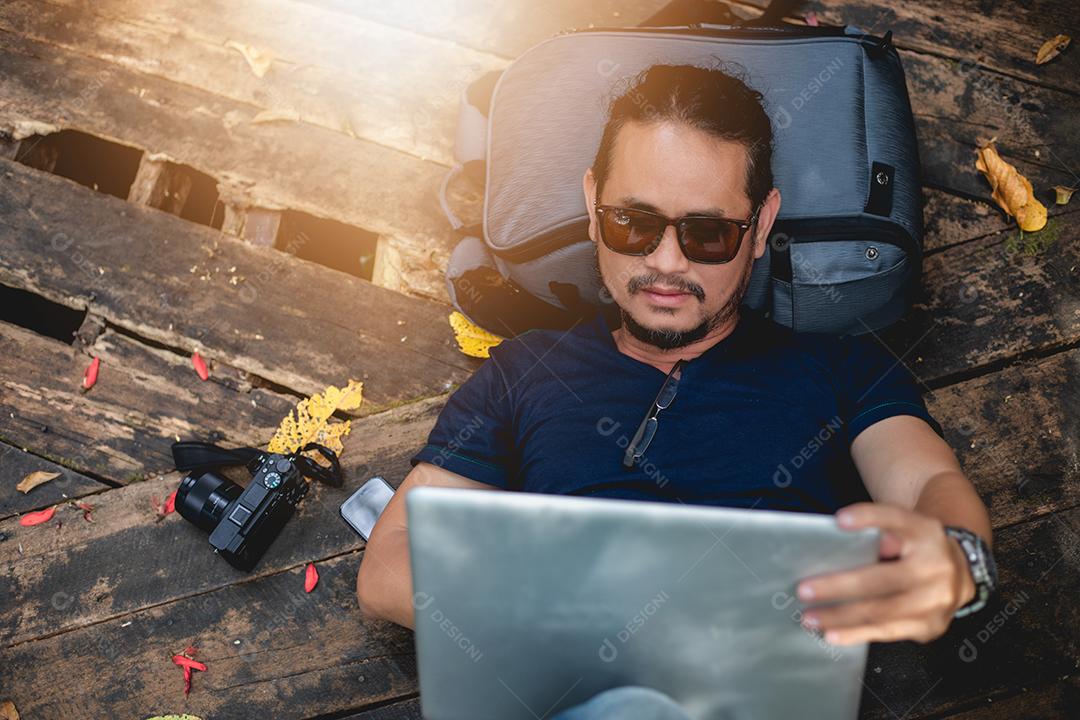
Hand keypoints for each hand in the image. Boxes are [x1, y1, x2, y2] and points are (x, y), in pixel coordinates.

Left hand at [796, 502, 974, 645]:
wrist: (960, 573)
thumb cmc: (916, 548)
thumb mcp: (904, 529)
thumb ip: (877, 533)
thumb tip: (834, 544)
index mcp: (925, 533)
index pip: (895, 519)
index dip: (868, 518)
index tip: (839, 520)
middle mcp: (935, 566)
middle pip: (881, 579)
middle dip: (839, 587)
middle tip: (804, 591)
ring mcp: (936, 600)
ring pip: (882, 612)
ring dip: (841, 617)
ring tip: (810, 617)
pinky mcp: (930, 626)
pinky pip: (887, 632)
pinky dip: (856, 634)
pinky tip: (832, 634)